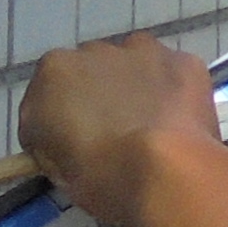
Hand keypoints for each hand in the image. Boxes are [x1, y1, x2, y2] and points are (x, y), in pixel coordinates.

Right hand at [19, 37, 216, 226]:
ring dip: (133, 88)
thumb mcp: (60, 174)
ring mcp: (143, 51)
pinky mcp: (184, 61)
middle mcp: (94, 50)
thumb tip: (66, 145)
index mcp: (53, 73)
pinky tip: (178, 122)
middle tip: (110, 138)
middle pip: (89, 74)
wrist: (168, 172)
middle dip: (95, 99)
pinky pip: (171, 76)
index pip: (44, 99)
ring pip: (131, 67)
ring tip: (147, 128)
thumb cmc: (104, 176)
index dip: (55, 127)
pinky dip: (171, 93)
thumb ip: (56, 147)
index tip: (69, 151)